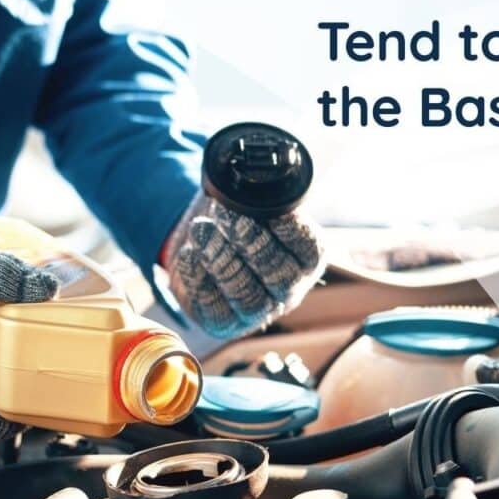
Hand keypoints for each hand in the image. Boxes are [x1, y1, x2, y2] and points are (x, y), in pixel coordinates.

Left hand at [165, 194, 323, 338]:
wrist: (205, 250)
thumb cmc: (237, 222)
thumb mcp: (254, 205)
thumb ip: (258, 198)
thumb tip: (247, 176)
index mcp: (306, 258)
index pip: (309, 249)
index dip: (289, 230)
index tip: (265, 209)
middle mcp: (288, 289)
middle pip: (277, 275)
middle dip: (250, 242)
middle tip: (227, 215)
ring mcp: (258, 310)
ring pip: (245, 295)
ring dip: (220, 258)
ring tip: (200, 229)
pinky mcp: (224, 322)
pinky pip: (213, 307)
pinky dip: (198, 276)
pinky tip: (189, 252)